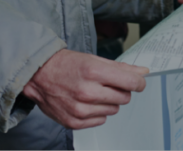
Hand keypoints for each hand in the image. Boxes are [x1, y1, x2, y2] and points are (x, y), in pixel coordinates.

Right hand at [22, 49, 148, 128]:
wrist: (39, 76)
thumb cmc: (66, 65)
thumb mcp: (94, 60)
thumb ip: (121, 68)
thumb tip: (142, 72)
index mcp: (94, 72)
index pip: (131, 82)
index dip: (139, 82)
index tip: (138, 82)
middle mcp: (87, 92)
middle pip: (125, 97)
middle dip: (121, 90)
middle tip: (108, 84)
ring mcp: (80, 109)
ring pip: (114, 109)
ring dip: (108, 101)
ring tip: (94, 92)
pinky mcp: (74, 122)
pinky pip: (101, 120)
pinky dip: (98, 112)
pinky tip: (87, 102)